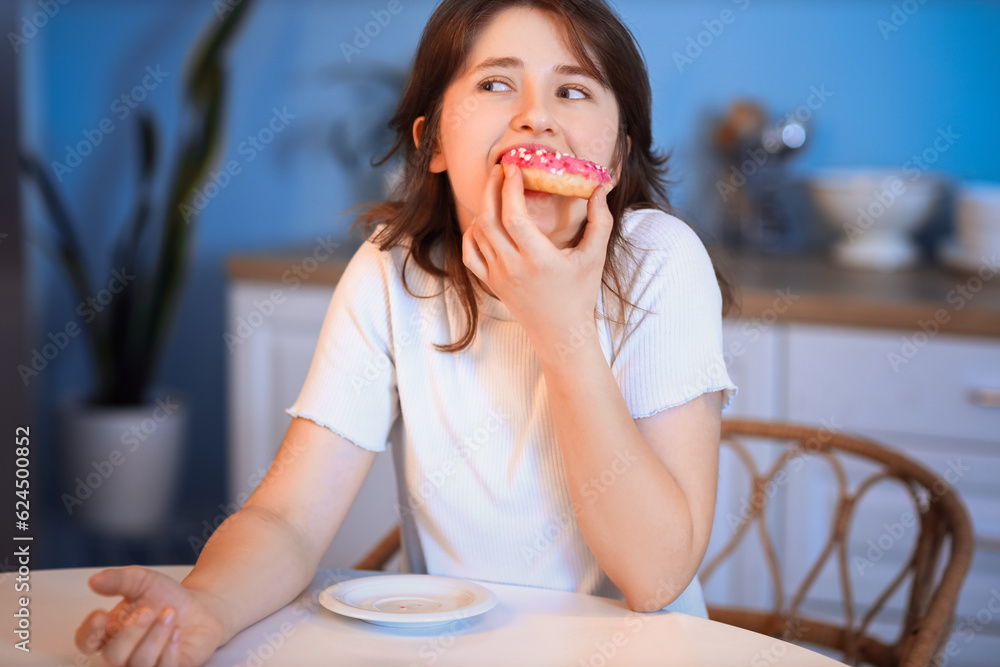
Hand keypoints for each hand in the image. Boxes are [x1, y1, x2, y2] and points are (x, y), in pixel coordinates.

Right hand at [75, 565, 227, 666]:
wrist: (200, 607)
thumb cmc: (166, 597)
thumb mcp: (142, 581)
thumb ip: (118, 580)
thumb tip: (94, 580)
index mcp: (110, 632)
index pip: (86, 642)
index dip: (88, 633)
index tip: (100, 614)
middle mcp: (123, 654)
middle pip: (113, 655)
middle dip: (131, 632)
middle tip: (148, 610)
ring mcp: (144, 665)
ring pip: (139, 663)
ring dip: (155, 636)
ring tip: (170, 613)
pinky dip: (170, 650)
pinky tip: (177, 632)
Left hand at [462, 162, 613, 351]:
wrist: (560, 332)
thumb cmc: (580, 293)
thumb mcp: (595, 257)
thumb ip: (600, 221)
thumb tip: (599, 189)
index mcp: (539, 259)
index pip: (514, 217)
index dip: (510, 188)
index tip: (514, 167)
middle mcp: (513, 267)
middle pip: (490, 219)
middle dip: (492, 188)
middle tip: (502, 168)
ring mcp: (498, 276)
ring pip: (478, 233)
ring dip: (485, 206)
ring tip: (497, 189)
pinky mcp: (490, 283)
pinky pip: (470, 253)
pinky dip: (472, 233)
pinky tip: (483, 219)